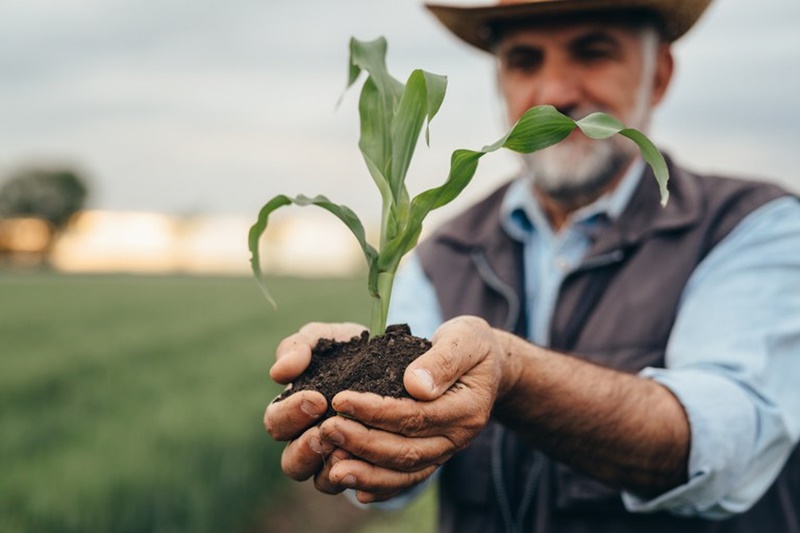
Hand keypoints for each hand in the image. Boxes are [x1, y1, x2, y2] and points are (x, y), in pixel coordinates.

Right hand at [263, 322, 366, 491]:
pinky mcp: (366, 471)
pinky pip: (360, 487)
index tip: (317, 399)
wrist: (397, 361)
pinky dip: (365, 479)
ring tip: (349, 450)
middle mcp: (308, 441)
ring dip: (333, 468)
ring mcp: (336, 461)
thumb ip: (298, 347)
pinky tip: (375, 463)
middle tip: (327, 431)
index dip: (291, 414)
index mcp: (292, 412)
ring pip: (322, 482)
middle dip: (306, 449)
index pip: (276, 423)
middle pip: (292, 463)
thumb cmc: (349, 350)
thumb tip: (280, 372)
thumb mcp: (324, 339)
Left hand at [317, 316, 509, 502]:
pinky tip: (355, 488)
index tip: (340, 400)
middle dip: (363, 443)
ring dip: (366, 472)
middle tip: (326, 430)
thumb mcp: (466, 339)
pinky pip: (407, 479)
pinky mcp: (433, 456)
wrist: (490, 367)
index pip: (416, 415)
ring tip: (332, 468)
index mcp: (466, 408)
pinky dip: (381, 487)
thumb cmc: (472, 346)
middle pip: (406, 450)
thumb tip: (416, 385)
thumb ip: (443, 360)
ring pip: (404, 471)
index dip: (376, 411)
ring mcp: (445, 451)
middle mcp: (457, 437)